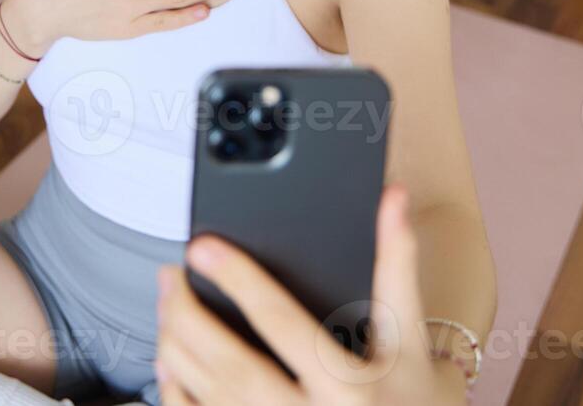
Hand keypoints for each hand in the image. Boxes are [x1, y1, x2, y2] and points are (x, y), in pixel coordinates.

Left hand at [153, 184, 467, 405]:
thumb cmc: (414, 400)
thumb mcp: (410, 336)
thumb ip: (397, 264)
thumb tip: (394, 197)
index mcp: (348, 385)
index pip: (280, 322)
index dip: (237, 279)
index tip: (202, 247)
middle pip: (230, 365)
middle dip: (188, 314)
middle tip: (170, 275)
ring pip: (207, 396)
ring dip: (175, 347)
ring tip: (168, 305)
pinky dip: (177, 392)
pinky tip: (171, 362)